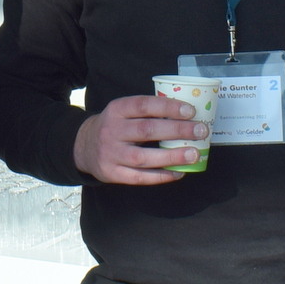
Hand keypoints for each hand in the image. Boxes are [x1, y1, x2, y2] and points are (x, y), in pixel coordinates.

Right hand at [73, 95, 206, 184]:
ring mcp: (110, 154)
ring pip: (143, 157)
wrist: (83, 146)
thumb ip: (146, 112)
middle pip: (147, 130)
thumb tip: (186, 116)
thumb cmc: (114, 126)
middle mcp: (111, 131)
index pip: (143, 105)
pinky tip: (179, 172)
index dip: (167, 107)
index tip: (190, 111)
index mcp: (116, 110)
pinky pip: (140, 177)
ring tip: (194, 154)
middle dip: (177, 130)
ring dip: (172, 156)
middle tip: (201, 131)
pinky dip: (161, 176)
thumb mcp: (122, 111)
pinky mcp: (112, 173)